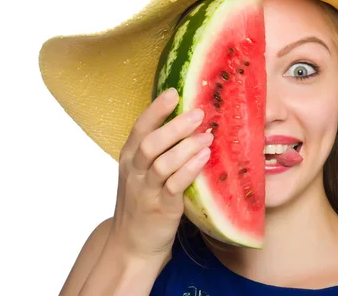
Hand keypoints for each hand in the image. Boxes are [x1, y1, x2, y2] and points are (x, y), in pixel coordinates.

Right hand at [107, 88, 212, 259]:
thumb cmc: (142, 201)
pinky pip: (174, 186)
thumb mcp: (142, 172)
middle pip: (150, 143)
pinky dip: (189, 170)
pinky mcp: (161, 208)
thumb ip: (158, 149)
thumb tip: (187, 121)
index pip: (139, 127)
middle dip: (175, 126)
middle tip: (199, 113)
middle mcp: (134, 171)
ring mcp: (146, 190)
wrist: (132, 244)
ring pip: (162, 163)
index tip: (174, 93)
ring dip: (186, 147)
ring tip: (208, 136)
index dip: (156, 109)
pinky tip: (204, 158)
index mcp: (129, 157)